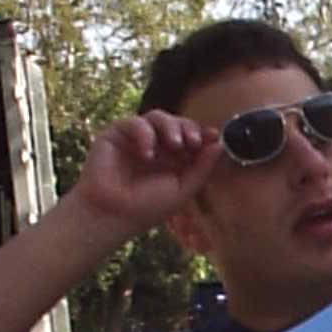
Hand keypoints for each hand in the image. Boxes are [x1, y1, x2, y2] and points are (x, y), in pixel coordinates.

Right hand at [73, 111, 222, 236]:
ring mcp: (137, 139)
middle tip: (194, 140)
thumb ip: (201, 168)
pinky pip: (135, 123)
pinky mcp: (117, 134)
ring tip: (175, 144)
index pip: (191, 138)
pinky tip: (147, 154)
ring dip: (170, 127)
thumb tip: (219, 144)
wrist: (113, 214)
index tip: (213, 135)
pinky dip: (144, 134)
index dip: (202, 134)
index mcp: (174, 159)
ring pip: (157, 118)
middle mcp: (157, 147)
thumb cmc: (147, 207)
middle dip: (188, 128)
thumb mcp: (183, 189)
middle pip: (177, 124)